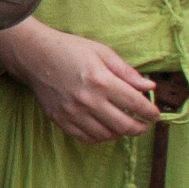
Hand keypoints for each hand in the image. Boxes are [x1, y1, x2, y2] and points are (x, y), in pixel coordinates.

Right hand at [5, 20, 162, 144]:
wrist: (33, 55)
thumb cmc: (70, 49)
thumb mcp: (102, 52)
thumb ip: (127, 71)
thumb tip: (149, 87)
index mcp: (102, 81)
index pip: (136, 104)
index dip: (151, 112)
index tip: (155, 115)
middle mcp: (88, 100)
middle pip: (124, 125)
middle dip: (140, 128)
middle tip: (144, 125)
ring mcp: (72, 112)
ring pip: (106, 135)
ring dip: (120, 134)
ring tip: (124, 126)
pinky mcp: (60, 119)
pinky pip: (85, 138)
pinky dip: (99, 137)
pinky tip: (105, 129)